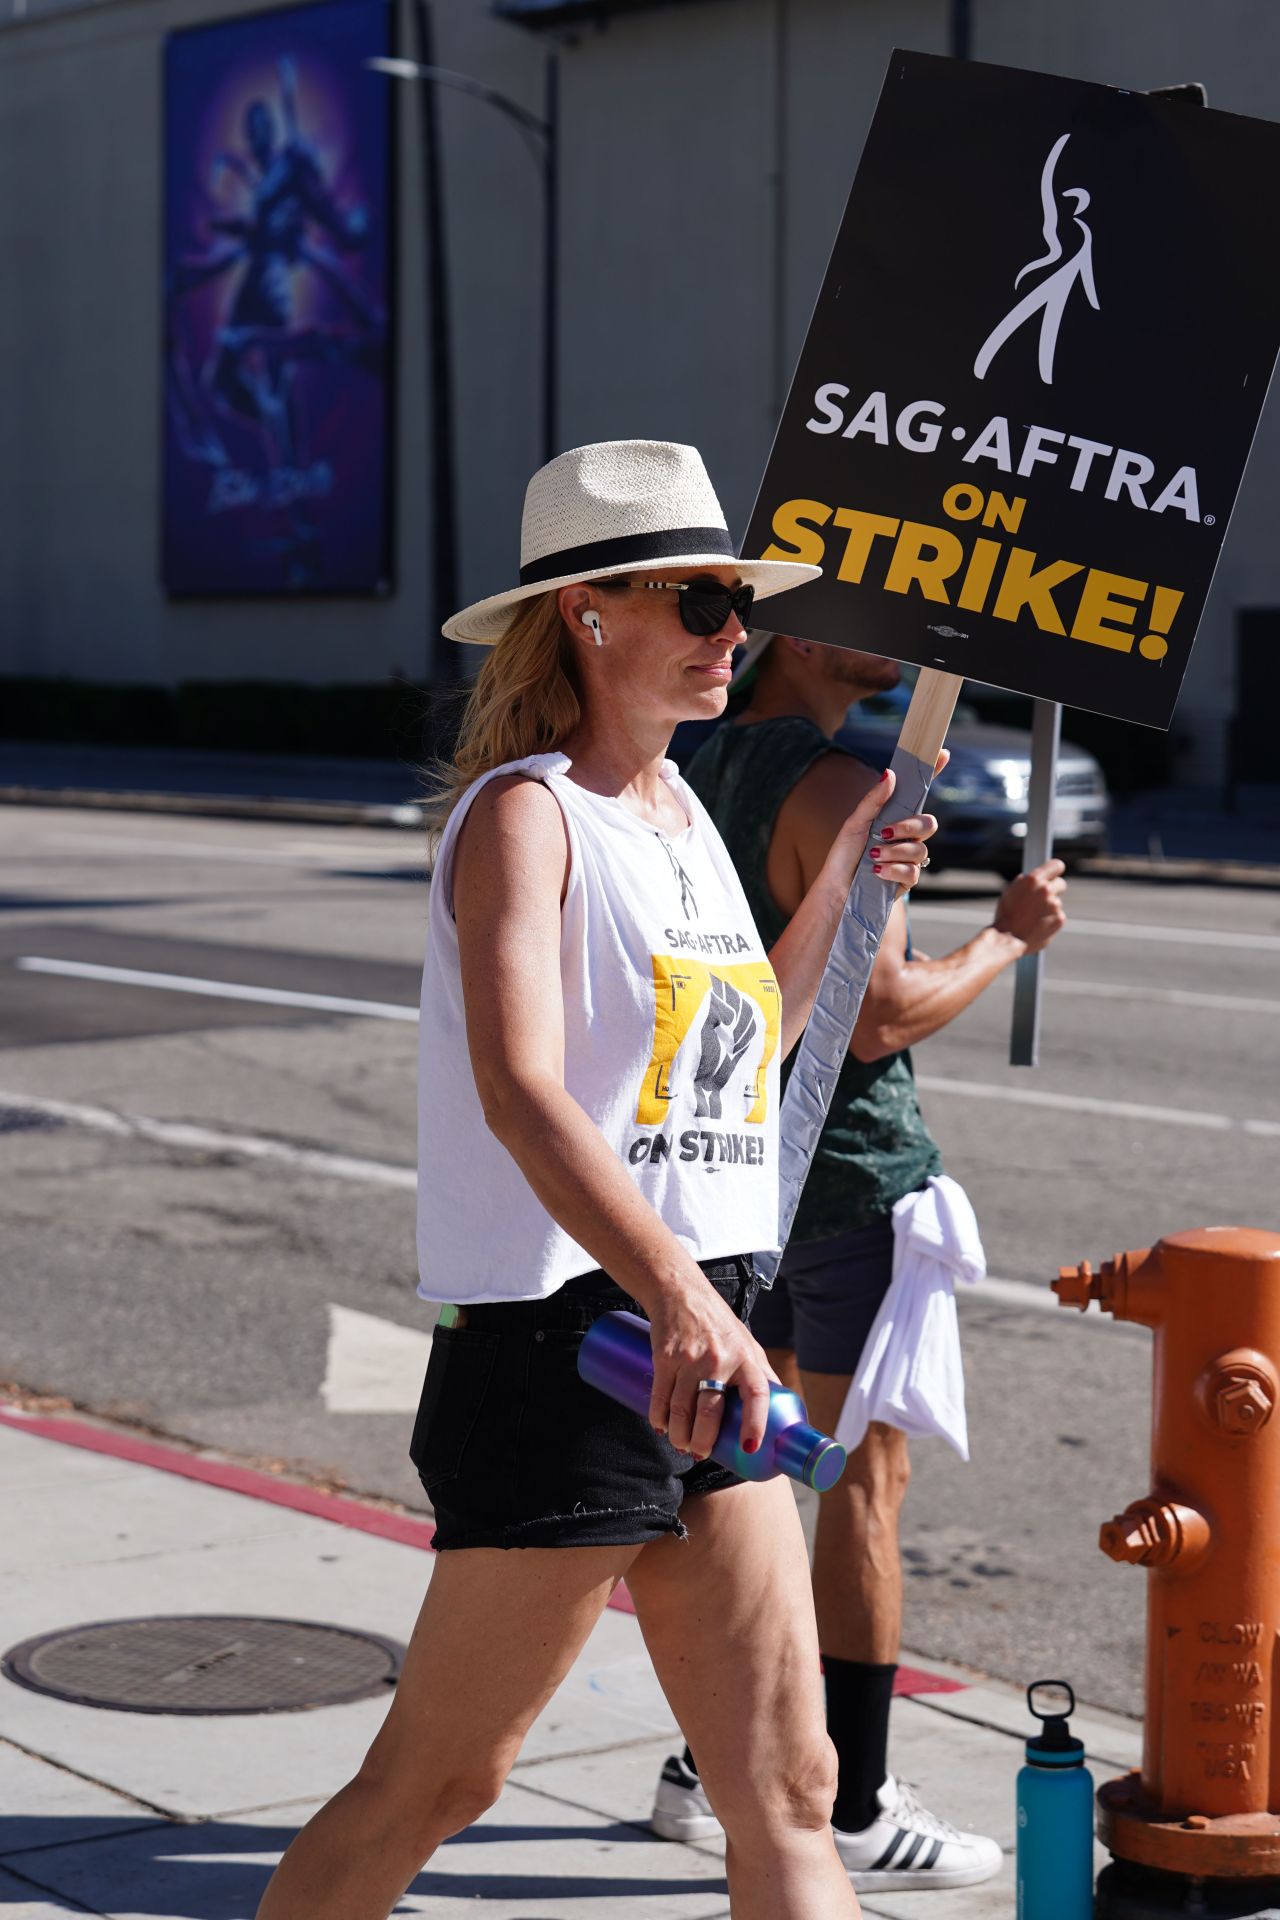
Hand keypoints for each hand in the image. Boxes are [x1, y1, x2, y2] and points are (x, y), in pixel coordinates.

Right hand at [646, 1282, 776, 1459]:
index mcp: (747, 1358)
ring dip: (679, 1435)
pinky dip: (659, 1418)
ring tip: (681, 1444)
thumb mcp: (748, 1344)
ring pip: (681, 1411)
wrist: (681, 1292)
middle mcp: (720, 1359)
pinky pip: (660, 1397)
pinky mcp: (665, 1357)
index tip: (749, 1447)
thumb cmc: (718, 1322)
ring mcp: (690, 1359)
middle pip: (710, 1412)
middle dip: (703, 1442)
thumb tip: (780, 1412)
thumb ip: (762, 1376)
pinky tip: (661, 1426)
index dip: (755, 1423)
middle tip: (700, 1453)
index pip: (757, 1395)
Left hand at [832, 770, 938, 891]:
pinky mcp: (907, 880)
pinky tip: (877, 872)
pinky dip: (894, 870)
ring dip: (895, 851)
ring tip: (873, 856)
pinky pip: (913, 872)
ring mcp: (908, 858)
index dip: (933, 773)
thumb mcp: (855, 823)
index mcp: (895, 817)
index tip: (943, 753)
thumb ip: (874, 800)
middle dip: (909, 827)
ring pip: (920, 850)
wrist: (837, 889)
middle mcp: (906, 836)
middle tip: (885, 833)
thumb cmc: (844, 855)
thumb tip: (890, 774)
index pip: (918, 794)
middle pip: (928, 824)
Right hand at [993, 860, 1066, 951]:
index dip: (1055, 870)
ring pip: (1057, 903)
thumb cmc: (1006, 915)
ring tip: (1033, 918)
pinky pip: (1058, 916)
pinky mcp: (1059, 919)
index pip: (1056, 865)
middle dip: (1054, 889)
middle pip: (1061, 883)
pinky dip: (1051, 921)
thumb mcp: (1011, 891)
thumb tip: (1035, 879)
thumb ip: (1026, 883)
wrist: (1007, 938)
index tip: (1055, 873)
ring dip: (1049, 908)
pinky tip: (1038, 925)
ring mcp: (1054, 905)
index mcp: (1033, 880)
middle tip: (1043, 899)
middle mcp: (1046, 890)